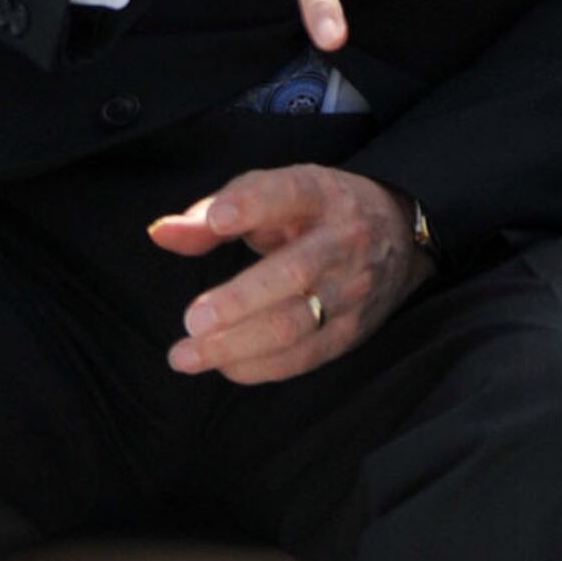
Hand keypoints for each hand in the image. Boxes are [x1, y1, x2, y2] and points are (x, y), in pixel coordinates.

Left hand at [147, 165, 432, 382]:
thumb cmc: (316, 214)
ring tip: (186, 355)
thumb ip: (214, 213)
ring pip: (298, 324)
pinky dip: (260, 366)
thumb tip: (161, 233)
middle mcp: (344, 239)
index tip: (216, 221)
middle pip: (296, 272)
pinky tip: (223, 365)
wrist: (400, 236)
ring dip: (238, 345)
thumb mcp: (274, 195)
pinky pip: (306, 356)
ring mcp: (353, 288)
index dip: (252, 205)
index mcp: (321, 195)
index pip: (290, 193)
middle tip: (191, 320)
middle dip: (240, 300)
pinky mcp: (353, 328)